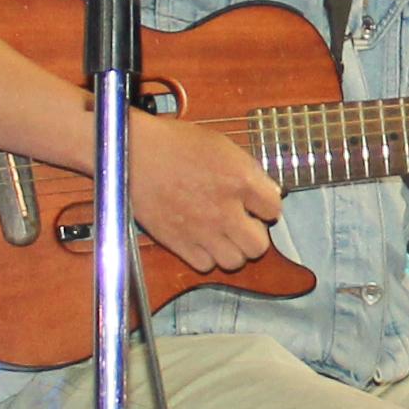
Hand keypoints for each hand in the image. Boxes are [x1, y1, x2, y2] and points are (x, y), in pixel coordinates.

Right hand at [128, 121, 289, 273]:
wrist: (134, 153)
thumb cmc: (175, 143)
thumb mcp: (222, 146)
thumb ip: (248, 171)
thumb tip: (267, 191)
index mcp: (240, 180)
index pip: (274, 209)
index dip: (266, 206)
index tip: (257, 204)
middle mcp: (224, 210)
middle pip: (259, 245)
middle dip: (254, 234)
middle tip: (243, 223)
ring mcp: (201, 230)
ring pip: (234, 261)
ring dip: (233, 249)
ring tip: (222, 234)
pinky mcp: (178, 242)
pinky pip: (205, 265)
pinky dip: (207, 256)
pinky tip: (202, 239)